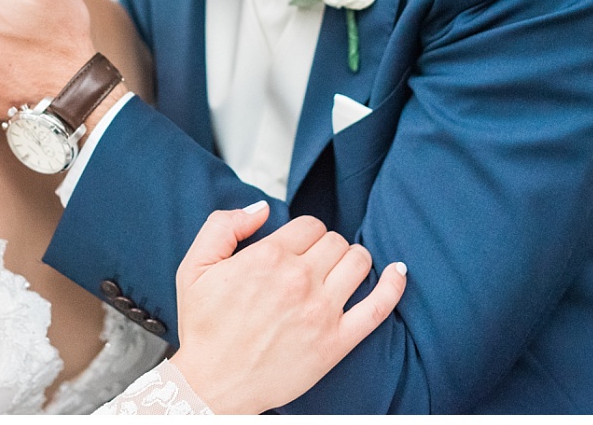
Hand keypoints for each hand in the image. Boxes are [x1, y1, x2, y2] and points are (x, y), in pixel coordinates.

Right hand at [169, 203, 406, 413]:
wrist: (212, 385)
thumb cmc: (204, 329)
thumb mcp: (194, 267)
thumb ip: (223, 225)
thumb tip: (262, 208)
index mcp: (267, 257)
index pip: (309, 224)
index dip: (305, 233)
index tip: (298, 247)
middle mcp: (298, 280)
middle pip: (335, 241)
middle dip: (326, 246)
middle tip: (314, 263)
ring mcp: (321, 311)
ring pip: (358, 262)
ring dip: (353, 258)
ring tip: (342, 269)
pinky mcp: (336, 342)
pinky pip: (378, 306)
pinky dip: (393, 285)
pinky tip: (398, 272)